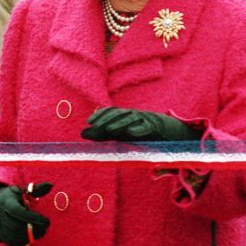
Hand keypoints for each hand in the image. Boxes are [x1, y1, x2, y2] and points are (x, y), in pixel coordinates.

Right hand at [0, 183, 51, 245]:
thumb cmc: (11, 195)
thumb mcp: (22, 190)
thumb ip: (36, 190)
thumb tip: (50, 185)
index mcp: (6, 202)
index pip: (18, 212)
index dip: (32, 218)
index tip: (46, 220)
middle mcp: (0, 214)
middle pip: (16, 226)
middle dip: (34, 229)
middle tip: (46, 227)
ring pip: (14, 235)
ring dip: (29, 236)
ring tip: (41, 232)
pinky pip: (11, 241)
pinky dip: (23, 241)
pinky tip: (31, 236)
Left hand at [81, 107, 202, 141]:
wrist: (163, 130)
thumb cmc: (135, 131)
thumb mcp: (117, 133)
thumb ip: (100, 134)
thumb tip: (82, 133)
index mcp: (123, 114)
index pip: (110, 111)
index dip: (100, 115)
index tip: (89, 122)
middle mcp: (132, 114)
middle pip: (118, 114)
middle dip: (106, 119)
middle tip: (95, 127)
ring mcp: (143, 119)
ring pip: (130, 119)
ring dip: (119, 124)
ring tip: (110, 130)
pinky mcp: (153, 127)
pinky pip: (145, 127)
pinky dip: (138, 129)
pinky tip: (131, 133)